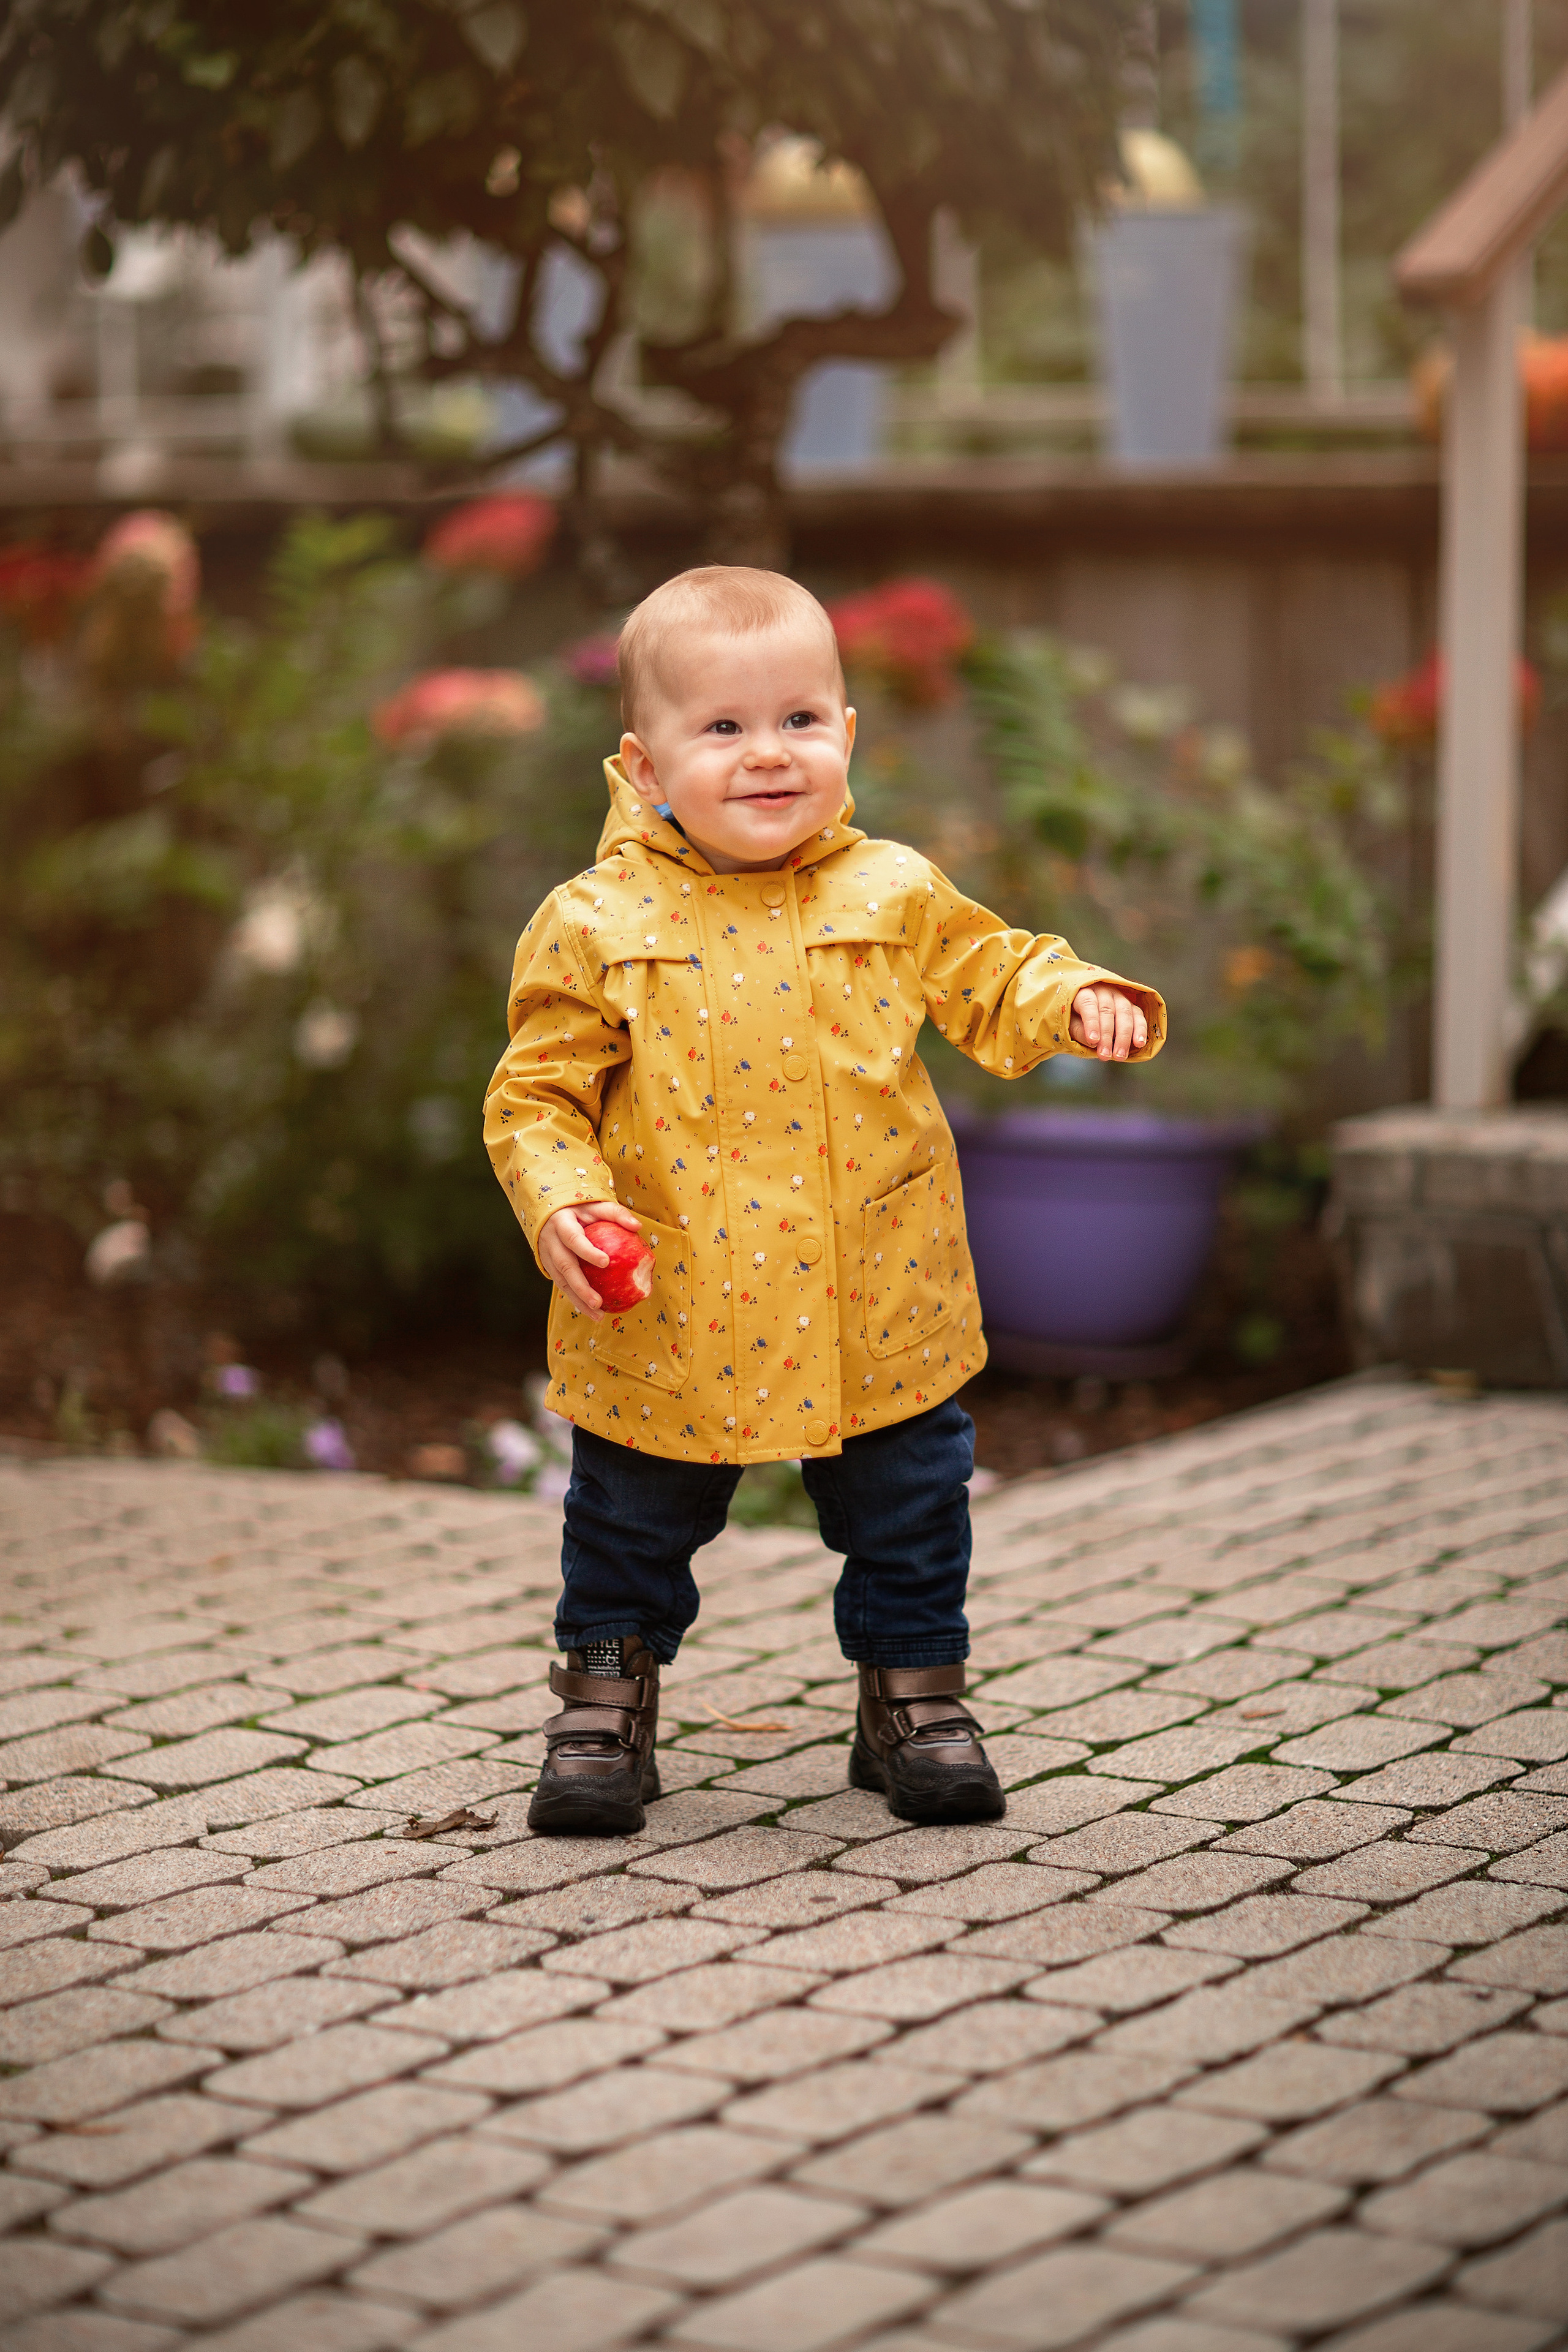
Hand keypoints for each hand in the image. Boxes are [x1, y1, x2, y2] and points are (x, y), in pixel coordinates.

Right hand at [538, 1200, 642, 1319]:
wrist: (550, 1214)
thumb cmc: (578, 1211)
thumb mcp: (594, 1206)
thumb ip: (615, 1213)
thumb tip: (637, 1226)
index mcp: (561, 1224)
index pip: (573, 1239)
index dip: (587, 1251)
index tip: (606, 1262)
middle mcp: (550, 1242)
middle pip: (564, 1267)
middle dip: (580, 1287)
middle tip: (598, 1302)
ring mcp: (547, 1257)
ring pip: (561, 1282)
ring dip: (578, 1300)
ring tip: (597, 1315)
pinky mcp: (549, 1268)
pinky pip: (562, 1286)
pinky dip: (576, 1300)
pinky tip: (592, 1312)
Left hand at [1070, 984, 1149, 1061]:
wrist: (1085, 1012)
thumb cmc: (1074, 1017)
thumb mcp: (1069, 1023)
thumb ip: (1078, 1030)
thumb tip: (1093, 1042)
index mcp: (1083, 991)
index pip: (1088, 1003)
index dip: (1091, 1022)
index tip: (1093, 1041)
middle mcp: (1103, 991)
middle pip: (1107, 1010)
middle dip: (1107, 1035)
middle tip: (1105, 1055)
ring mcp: (1119, 997)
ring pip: (1125, 1013)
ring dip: (1124, 1036)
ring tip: (1120, 1055)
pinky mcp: (1131, 1006)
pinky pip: (1138, 1015)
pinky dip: (1140, 1030)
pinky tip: (1139, 1043)